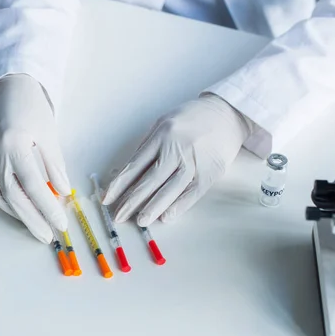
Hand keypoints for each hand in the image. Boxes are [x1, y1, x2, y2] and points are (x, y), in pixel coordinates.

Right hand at [0, 74, 70, 243]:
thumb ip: (55, 164)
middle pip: (14, 196)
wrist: (7, 88)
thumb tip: (63, 191)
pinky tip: (20, 210)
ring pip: (0, 195)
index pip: (33, 184)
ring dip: (18, 215)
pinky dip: (7, 203)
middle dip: (32, 219)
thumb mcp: (49, 133)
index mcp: (15, 145)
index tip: (61, 222)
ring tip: (36, 228)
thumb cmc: (31, 107)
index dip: (47, 207)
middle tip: (47, 236)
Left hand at [103, 94, 252, 225]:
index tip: (107, 198)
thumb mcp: (163, 124)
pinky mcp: (210, 172)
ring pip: (170, 189)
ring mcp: (194, 161)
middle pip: (150, 180)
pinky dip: (178, 206)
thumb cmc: (191, 120)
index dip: (119, 184)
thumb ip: (148, 147)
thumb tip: (129, 174)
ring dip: (153, 207)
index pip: (135, 165)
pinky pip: (191, 193)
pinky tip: (166, 216)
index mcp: (161, 135)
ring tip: (140, 221)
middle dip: (132, 201)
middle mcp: (176, 148)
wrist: (227, 114)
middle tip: (119, 216)